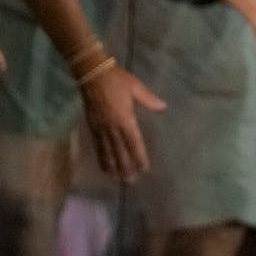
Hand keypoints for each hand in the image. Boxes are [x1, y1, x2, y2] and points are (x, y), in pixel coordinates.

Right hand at [80, 63, 165, 182]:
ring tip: (118, 179)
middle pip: (120, 152)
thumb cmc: (116, 79)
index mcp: (125, 118)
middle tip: (131, 181)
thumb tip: (163, 107)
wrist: (92, 74)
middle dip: (126, 167)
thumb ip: (149, 99)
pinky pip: (98, 147)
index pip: (134, 143)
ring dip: (113, 167)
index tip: (144, 169)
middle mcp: (113, 127)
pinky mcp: (93, 127)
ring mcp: (101, 128)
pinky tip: (104, 168)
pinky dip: (101, 159)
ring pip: (108, 152)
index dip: (139, 157)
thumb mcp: (136, 87)